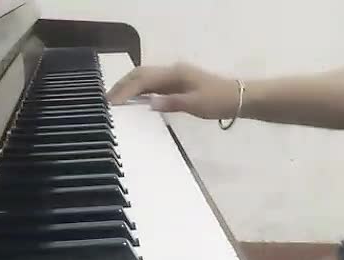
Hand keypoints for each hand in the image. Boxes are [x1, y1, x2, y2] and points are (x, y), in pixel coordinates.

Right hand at [107, 62, 239, 118]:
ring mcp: (174, 77)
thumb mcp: (196, 105)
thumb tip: (149, 103)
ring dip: (129, 86)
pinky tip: (134, 100)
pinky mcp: (177, 84)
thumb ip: (172, 103)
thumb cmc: (217, 102)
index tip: (111, 102)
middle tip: (107, 99)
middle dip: (122, 85)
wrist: (236, 98)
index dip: (125, 90)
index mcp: (174, 74)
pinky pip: (152, 84)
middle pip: (140, 74)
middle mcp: (171, 72)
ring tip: (115, 99)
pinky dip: (139, 90)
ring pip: (145, 78)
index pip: (143, 80)